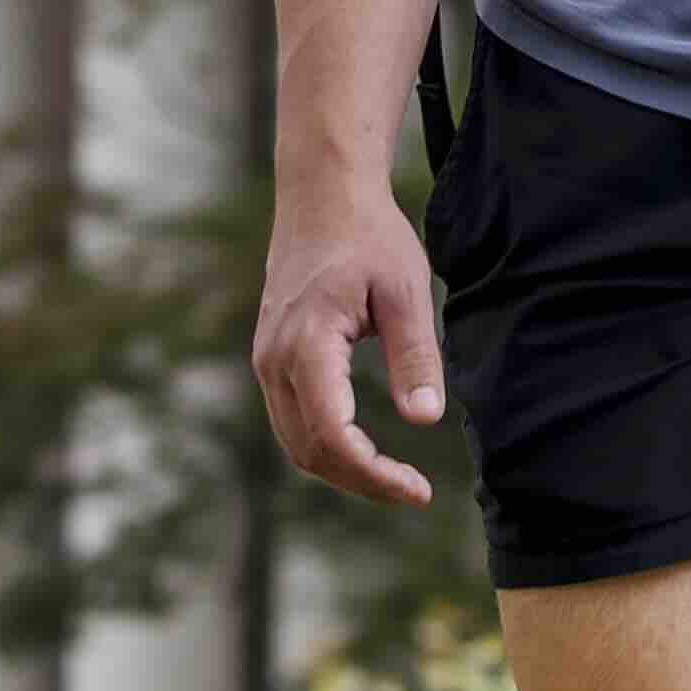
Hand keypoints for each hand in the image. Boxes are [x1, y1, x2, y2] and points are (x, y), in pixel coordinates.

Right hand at [248, 173, 450, 512]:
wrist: (322, 197)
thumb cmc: (369, 237)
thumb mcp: (406, 292)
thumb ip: (415, 356)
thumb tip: (424, 419)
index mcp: (306, 346)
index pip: (332, 436)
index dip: (374, 474)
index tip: (419, 491)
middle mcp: (274, 360)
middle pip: (309, 450)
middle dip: (362, 481)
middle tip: (415, 493)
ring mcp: (266, 361)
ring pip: (295, 442)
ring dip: (343, 470)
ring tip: (396, 480)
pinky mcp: (272, 359)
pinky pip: (292, 420)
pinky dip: (326, 447)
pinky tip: (367, 452)